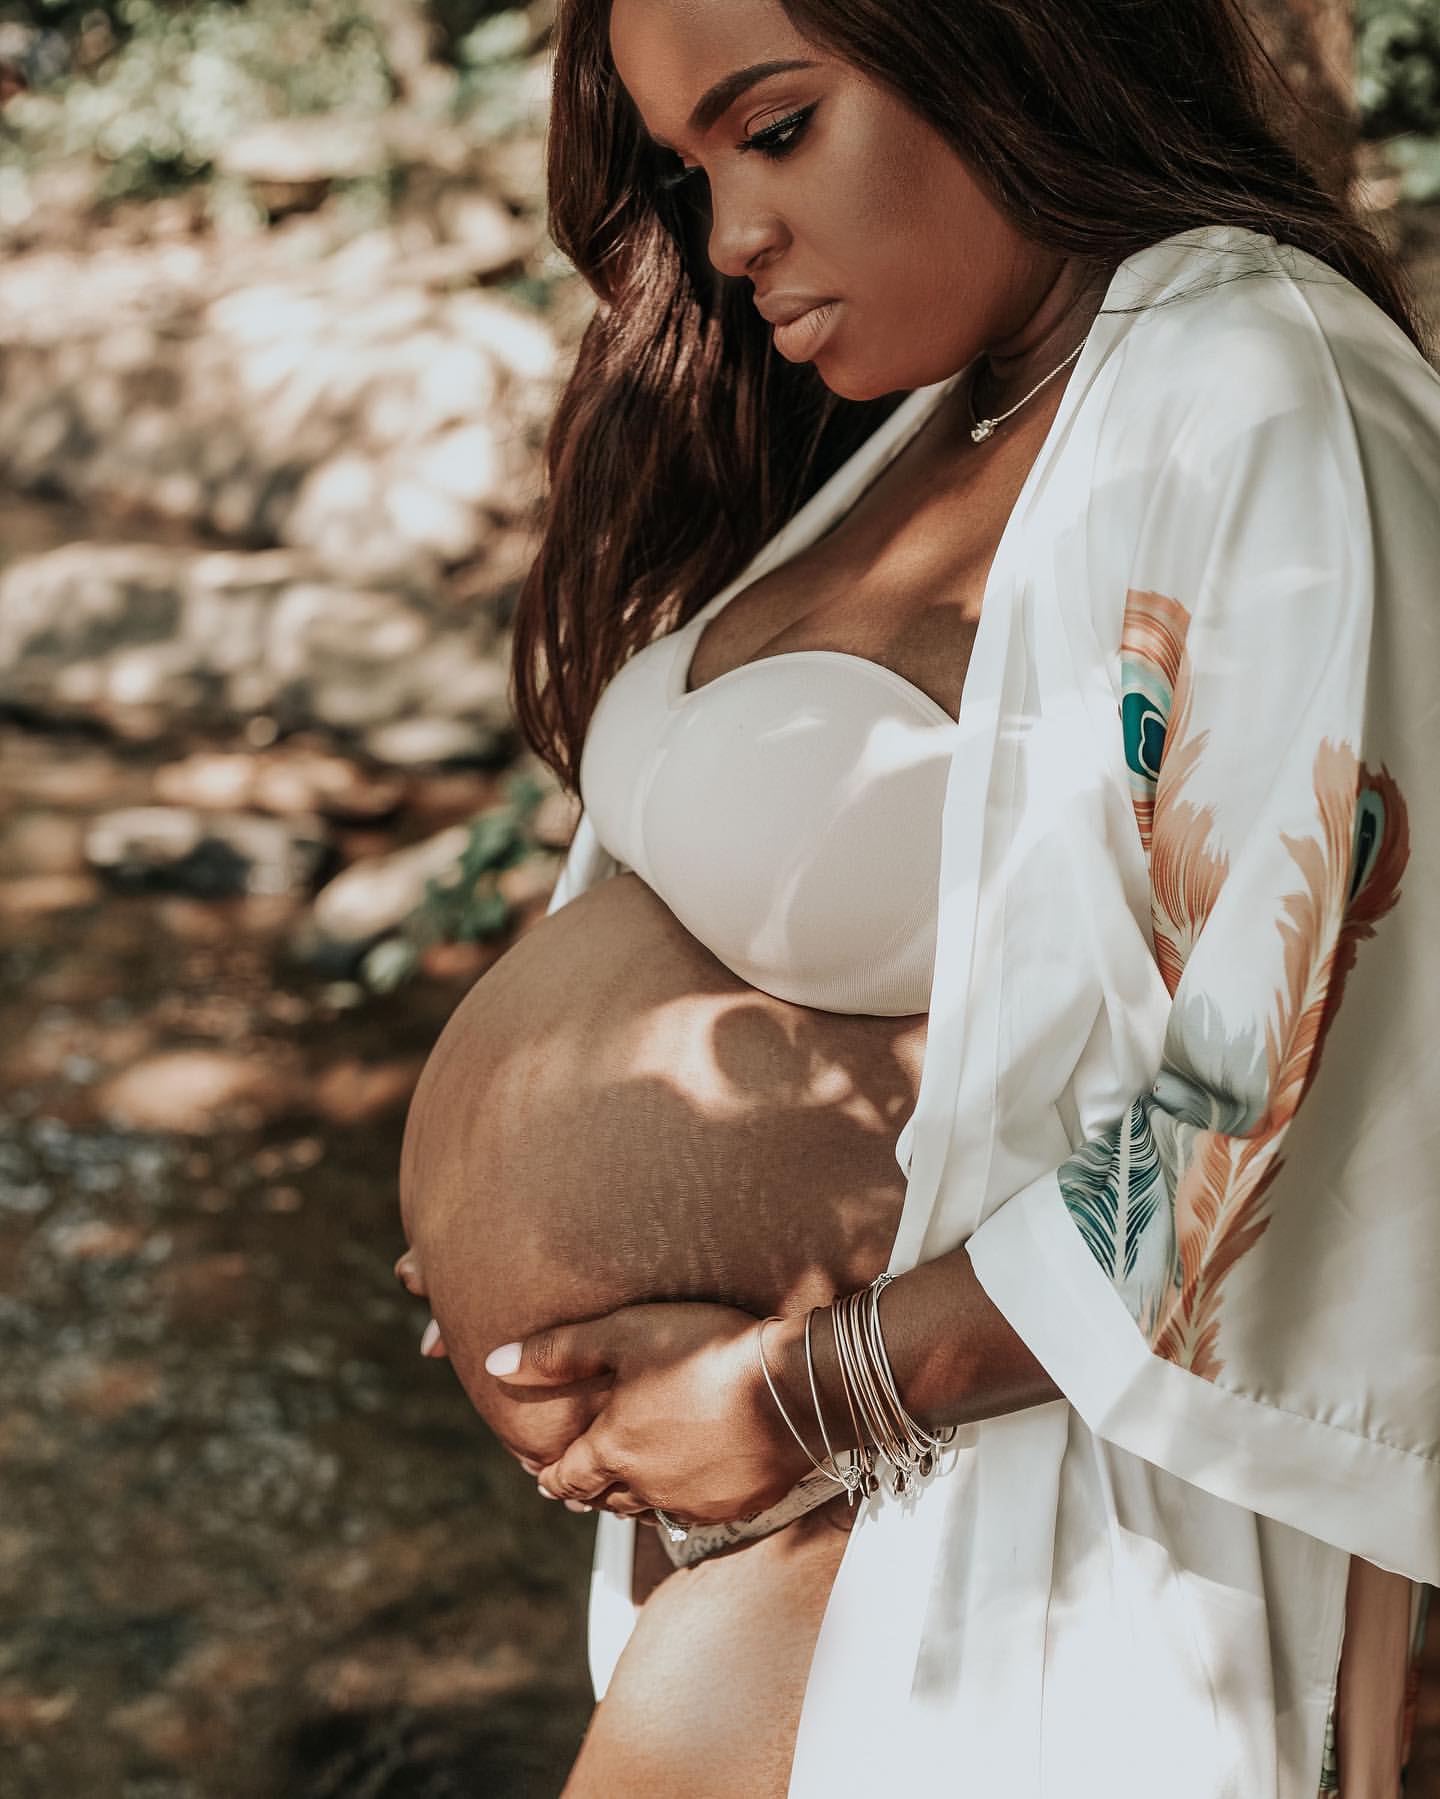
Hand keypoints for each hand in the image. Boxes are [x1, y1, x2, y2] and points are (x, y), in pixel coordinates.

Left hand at [484, 1303, 816, 1525]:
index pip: (566, 1476)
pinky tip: (688, 1485)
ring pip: (649, 1510)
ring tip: (625, 1486)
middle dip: (586, 1490)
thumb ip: (559, 1351)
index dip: (548, 1475)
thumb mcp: (624, 1334)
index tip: (539, 1477)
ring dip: (631, 1499)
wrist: (792, 1385)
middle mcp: (648, 1487)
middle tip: (576, 1484)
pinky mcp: (737, 1506)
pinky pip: (697, 1511)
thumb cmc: (704, 1351)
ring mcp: (695, 1502)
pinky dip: (682, 1499)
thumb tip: (495, 1363)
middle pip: (604, 1499)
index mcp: (613, 1451)